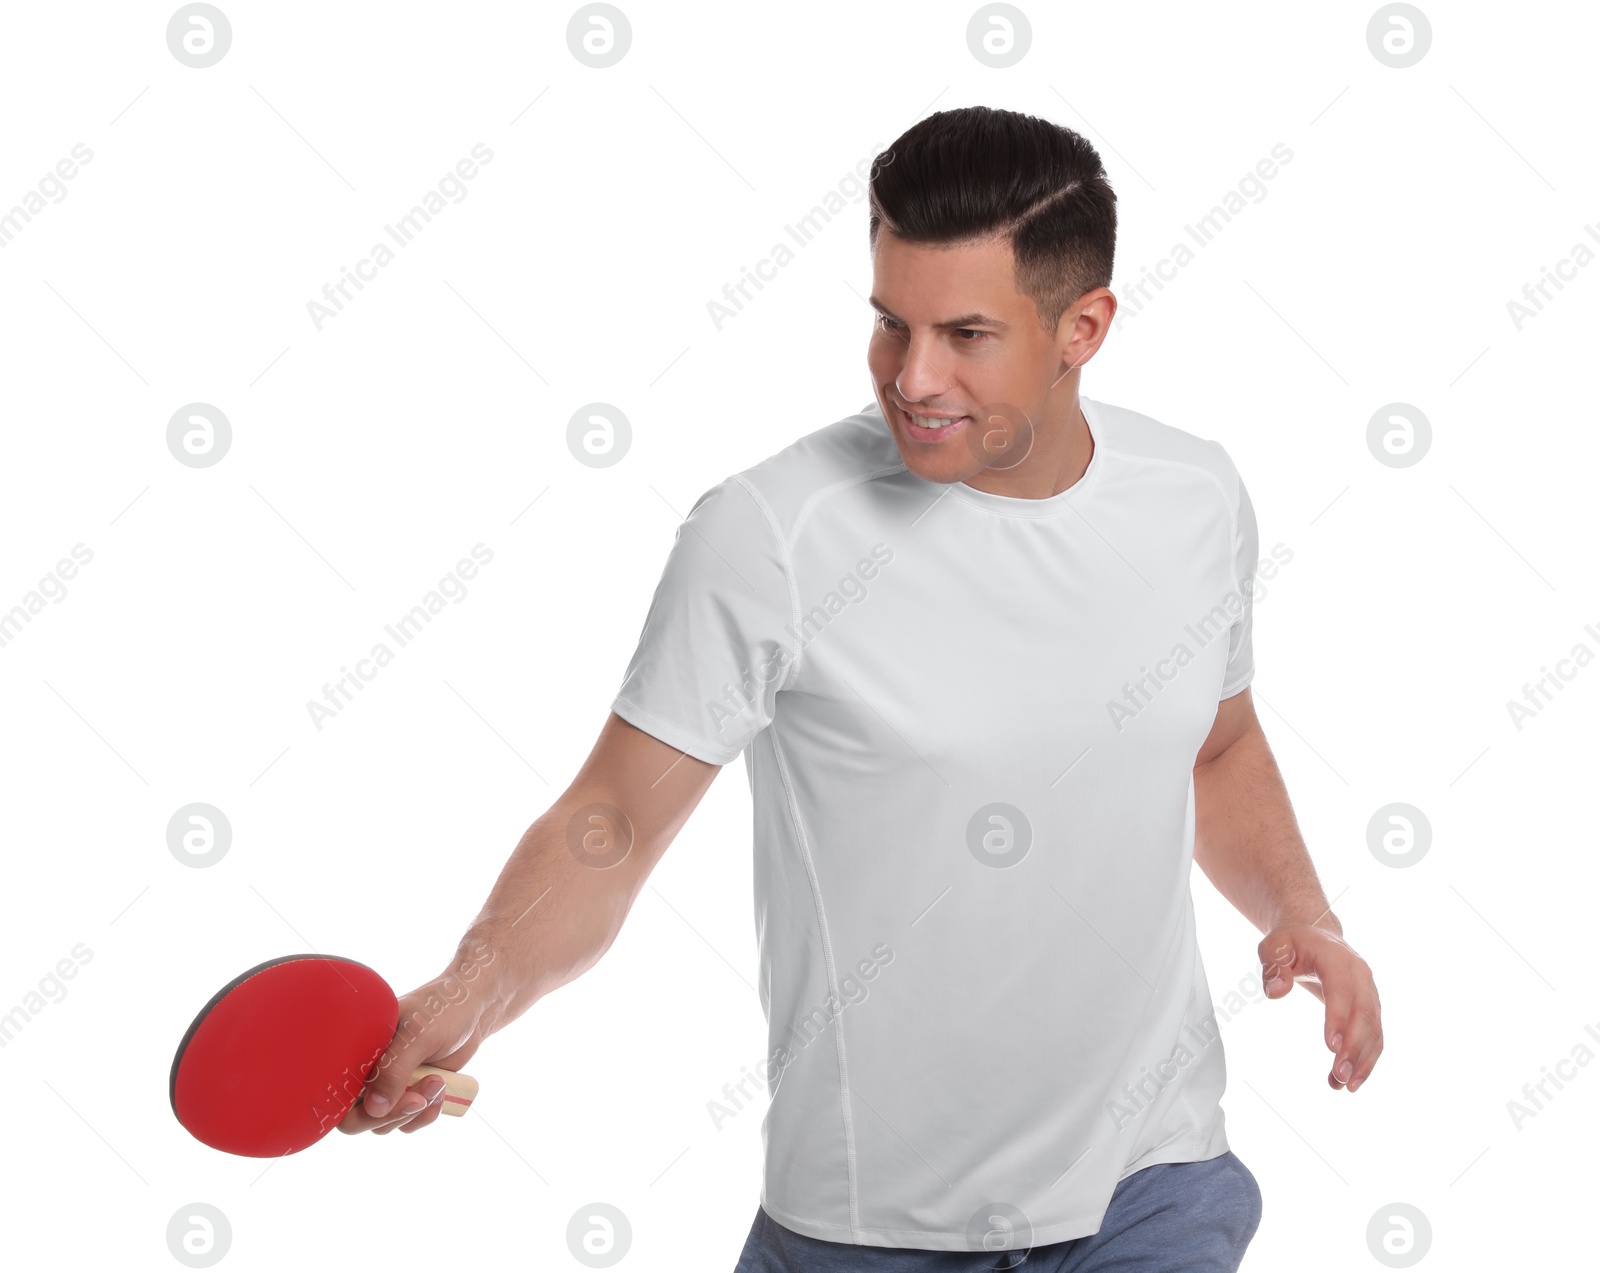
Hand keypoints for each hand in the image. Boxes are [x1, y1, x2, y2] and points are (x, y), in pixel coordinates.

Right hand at [337, 953, 496, 1136]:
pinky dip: (425, 1114)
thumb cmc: (443, 1009)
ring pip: (385, 1123)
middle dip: (391, 1114)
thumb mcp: (417, 1035)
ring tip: (438, 1082)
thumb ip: (394, 1071)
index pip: (335, 1093)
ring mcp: (389, 1085)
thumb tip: (374, 1109)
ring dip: (414, 1111)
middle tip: (417, 1100)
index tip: (382, 1105)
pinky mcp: (410, 1093)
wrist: (474, 1009)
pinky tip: (442, 1092)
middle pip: (356, 1119)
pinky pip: (408, 1121)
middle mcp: (368, 1071)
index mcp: (358, 1051)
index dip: (351, 1109)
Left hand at [1258, 923, 1381, 1093]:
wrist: (1316, 936)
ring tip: (1344, 1086)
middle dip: (1354, 1047)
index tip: (1330, 1046)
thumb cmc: (1293, 943)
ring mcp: (1370, 993)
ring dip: (1362, 1060)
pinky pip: (1374, 1036)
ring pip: (1374, 1030)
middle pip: (1364, 1014)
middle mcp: (1360, 976)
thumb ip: (1273, 966)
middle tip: (1339, 1075)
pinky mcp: (1371, 1008)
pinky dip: (1365, 1060)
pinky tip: (1348, 1081)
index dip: (1338, 1017)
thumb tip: (1276, 992)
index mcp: (1338, 958)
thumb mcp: (1274, 946)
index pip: (1341, 990)